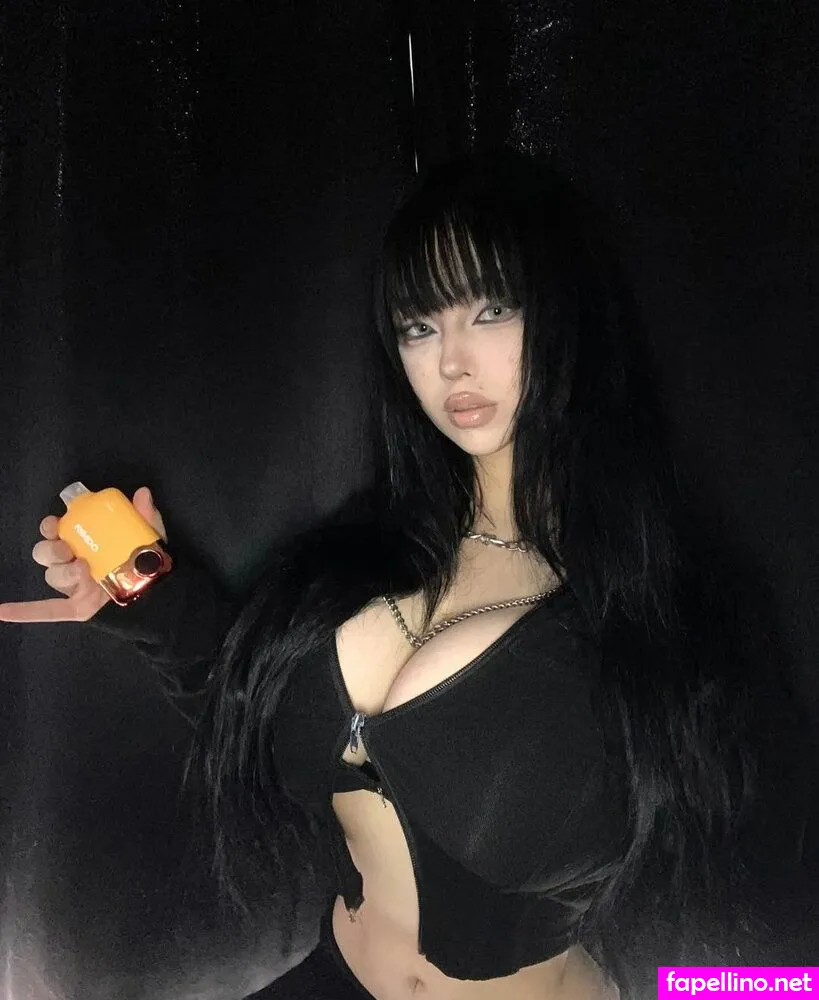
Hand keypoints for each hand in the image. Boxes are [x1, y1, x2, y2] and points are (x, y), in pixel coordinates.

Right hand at [0, 486, 167, 622]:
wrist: (159, 594)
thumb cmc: (147, 560)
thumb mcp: (148, 534)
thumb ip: (144, 515)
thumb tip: (142, 492)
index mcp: (84, 541)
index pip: (54, 530)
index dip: (49, 526)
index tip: (55, 524)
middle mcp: (73, 562)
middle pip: (44, 553)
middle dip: (50, 548)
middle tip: (67, 549)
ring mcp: (74, 586)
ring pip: (52, 576)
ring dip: (62, 572)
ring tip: (83, 570)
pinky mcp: (78, 607)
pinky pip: (48, 611)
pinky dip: (24, 611)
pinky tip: (3, 611)